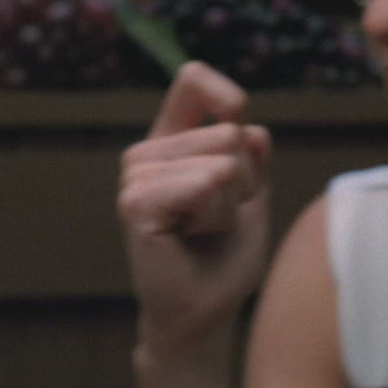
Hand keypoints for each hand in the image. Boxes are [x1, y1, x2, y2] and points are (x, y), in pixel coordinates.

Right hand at [118, 62, 272, 359]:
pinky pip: (205, 184)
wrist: (208, 308)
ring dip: (231, 205)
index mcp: (173, 141)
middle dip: (246, 183)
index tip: (242, 138)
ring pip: (224, 163)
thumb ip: (251, 154)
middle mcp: (148, 152)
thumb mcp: (251, 193)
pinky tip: (191, 236)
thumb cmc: (228, 254)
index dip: (227, 97)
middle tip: (219, 219)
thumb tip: (248, 127)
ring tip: (205, 230)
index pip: (194, 80)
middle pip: (231, 132)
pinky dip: (217, 216)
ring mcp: (136, 175)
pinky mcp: (136, 202)